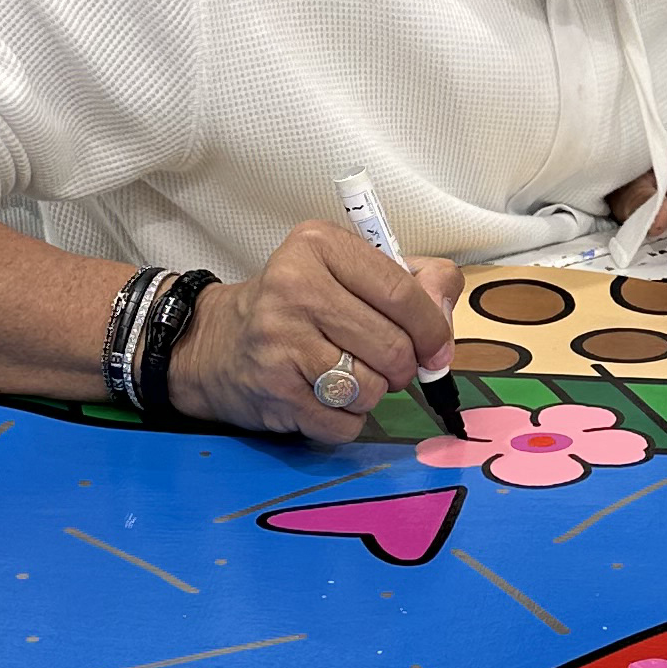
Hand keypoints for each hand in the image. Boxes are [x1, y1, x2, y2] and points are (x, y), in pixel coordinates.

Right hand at [170, 222, 462, 443]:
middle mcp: (294, 286)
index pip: (401, 292)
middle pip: (392, 346)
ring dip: (372, 393)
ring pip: (371, 388)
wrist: (221, 344)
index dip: (433, 329)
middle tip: (389, 365)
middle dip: (403, 367)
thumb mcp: (352, 272)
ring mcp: (279, 340)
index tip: (438, 348)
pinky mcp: (274, 389)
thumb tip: (445, 319)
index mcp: (319, 245)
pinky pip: (343, 422)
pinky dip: (346, 420)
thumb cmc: (302, 306)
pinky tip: (325, 398)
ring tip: (349, 376)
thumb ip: (414, 282)